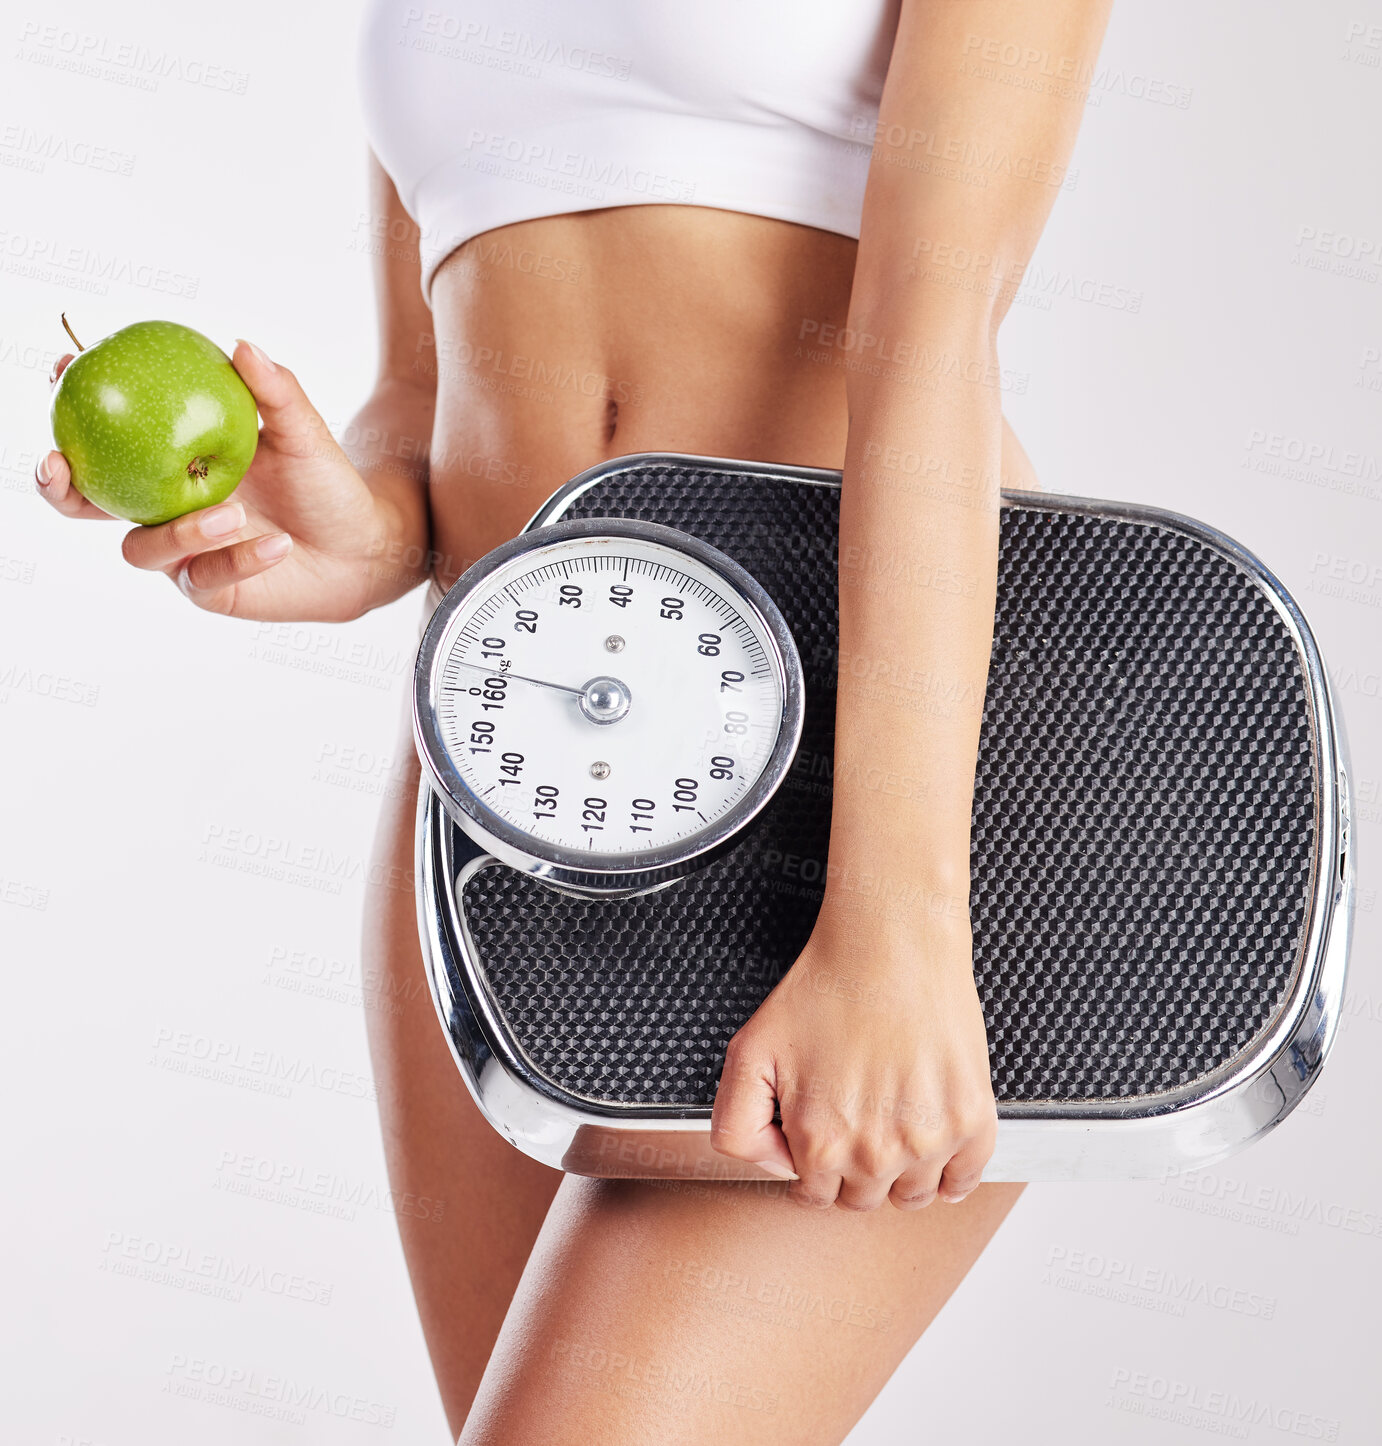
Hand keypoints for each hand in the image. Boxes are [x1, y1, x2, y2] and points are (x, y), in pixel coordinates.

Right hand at [35, 341, 399, 621]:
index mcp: (172, 460)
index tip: (64, 373)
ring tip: (235, 513)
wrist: (364, 546)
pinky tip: (277, 546)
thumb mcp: (303, 432)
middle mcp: (165, 507)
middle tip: (59, 465)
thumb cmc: (325, 483)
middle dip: (59, 486)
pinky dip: (241, 559)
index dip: (74, 411)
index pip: (108, 437)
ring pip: (143, 548)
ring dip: (182, 531)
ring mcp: (182, 552)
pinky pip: (206, 576)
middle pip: (86, 503)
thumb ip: (274, 391)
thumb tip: (242, 344)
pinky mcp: (210, 589)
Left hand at [710, 909, 996, 1210]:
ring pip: (913, 1194)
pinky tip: (933, 1139)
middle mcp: (876, 1155)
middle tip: (856, 1121)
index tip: (823, 1135)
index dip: (814, 1164)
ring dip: (900, 1172)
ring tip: (891, 1123)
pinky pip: (965, 1179)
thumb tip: (775, 1166)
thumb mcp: (749, 1051)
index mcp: (820, 1145)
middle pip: (864, 1198)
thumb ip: (737, 1125)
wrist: (891, 942)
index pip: (815, 1194)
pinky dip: (952, 1171)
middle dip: (854, 1170)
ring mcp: (929, 1141)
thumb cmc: (826, 987)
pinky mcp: (972, 1119)